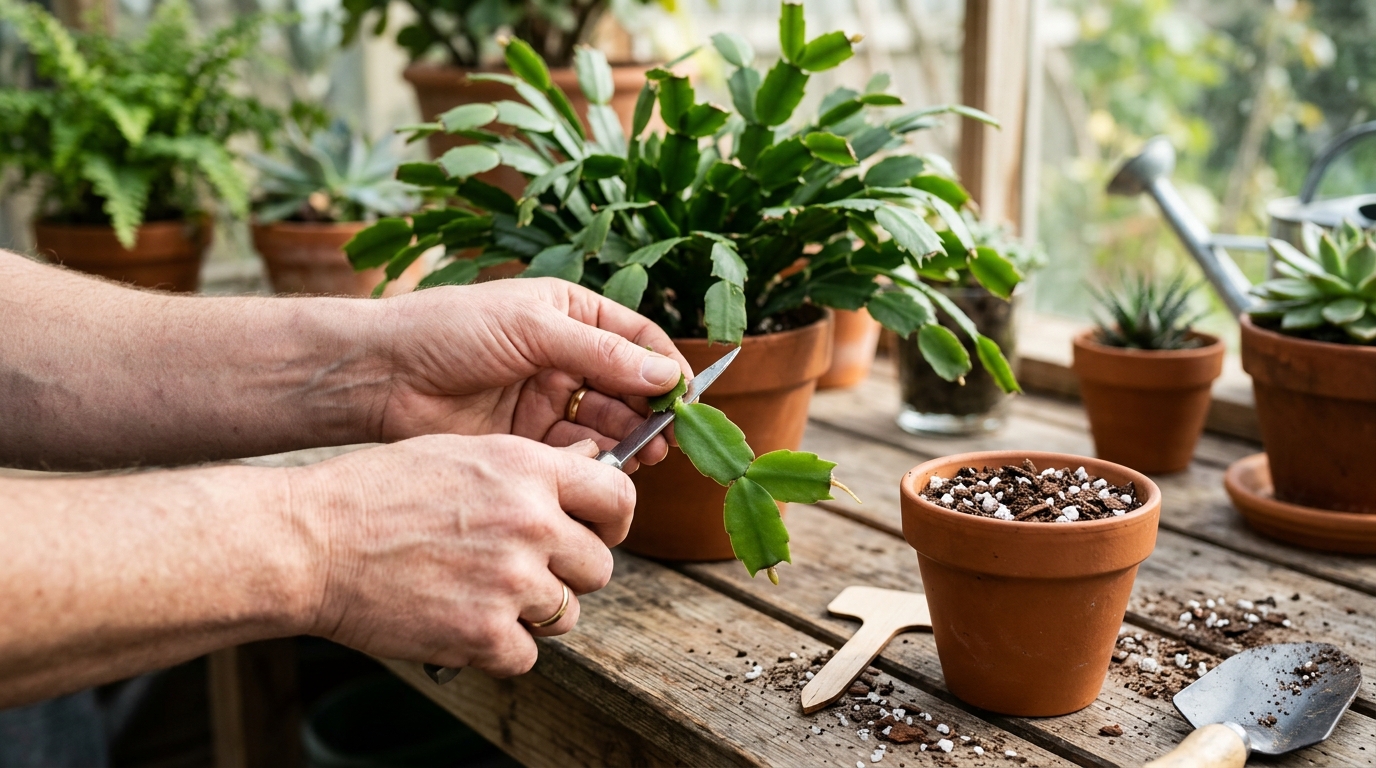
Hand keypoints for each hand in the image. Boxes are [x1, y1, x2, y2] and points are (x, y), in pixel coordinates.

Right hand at [290, 434, 631, 676]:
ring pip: (567, 614)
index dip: (613, 519)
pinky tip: (462, 621)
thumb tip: (592, 468)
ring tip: (483, 595)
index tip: (598, 531)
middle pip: (599, 565)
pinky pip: (527, 654)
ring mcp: (510, 581)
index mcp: (527, 470)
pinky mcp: (484, 633)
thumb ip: (530, 468)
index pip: (617, 496)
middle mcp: (530, 523)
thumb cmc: (377, 494)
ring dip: (534, 613)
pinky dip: (500, 648)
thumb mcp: (462, 453)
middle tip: (524, 572)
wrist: (312, 542)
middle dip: (568, 573)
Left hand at [370, 278, 691, 469]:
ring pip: (607, 421)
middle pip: (628, 384)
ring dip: (629, 436)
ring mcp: (547, 398)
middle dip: (651, 409)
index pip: (637, 338)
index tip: (687, 395)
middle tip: (666, 436)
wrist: (381, 375)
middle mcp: (565, 355)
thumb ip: (599, 351)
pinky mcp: (528, 439)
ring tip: (643, 454)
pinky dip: (595, 458)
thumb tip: (665, 374)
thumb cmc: (449, 331)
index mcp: (570, 313)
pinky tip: (603, 464)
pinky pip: (576, 449)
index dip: (665, 366)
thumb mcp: (531, 328)